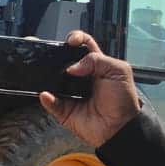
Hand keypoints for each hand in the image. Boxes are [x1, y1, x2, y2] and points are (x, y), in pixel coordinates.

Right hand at [39, 31, 141, 146]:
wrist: (120, 126)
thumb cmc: (123, 99)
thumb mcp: (118, 71)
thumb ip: (96, 60)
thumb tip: (71, 67)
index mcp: (95, 64)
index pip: (83, 45)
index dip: (76, 38)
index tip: (71, 41)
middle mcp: (80, 76)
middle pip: (62, 60)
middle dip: (52, 53)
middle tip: (45, 50)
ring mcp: (70, 92)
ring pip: (52, 79)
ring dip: (45, 75)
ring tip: (41, 71)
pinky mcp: (63, 108)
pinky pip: (50, 101)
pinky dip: (47, 98)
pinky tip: (46, 94)